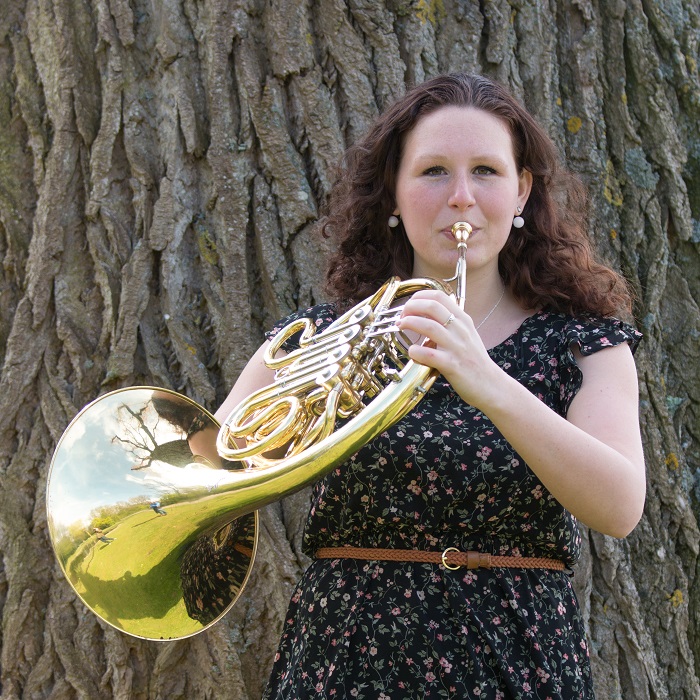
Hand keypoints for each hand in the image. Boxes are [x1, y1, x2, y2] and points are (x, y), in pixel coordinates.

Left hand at [396, 289, 501, 408]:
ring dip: (410, 323)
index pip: (439, 296)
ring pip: (429, 326)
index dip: (419, 297)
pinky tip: (412, 352)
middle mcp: (460, 330)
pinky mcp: (452, 365)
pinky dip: (415, 351)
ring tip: (401, 326)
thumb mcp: (466, 335)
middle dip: (411, 307)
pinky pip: (428, 354)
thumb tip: (425, 315)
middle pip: (432, 306)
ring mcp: (456, 347)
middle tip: (402, 316)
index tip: (409, 305)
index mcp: (463, 320)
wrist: (491, 384)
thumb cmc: (474, 361)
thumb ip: (449, 323)